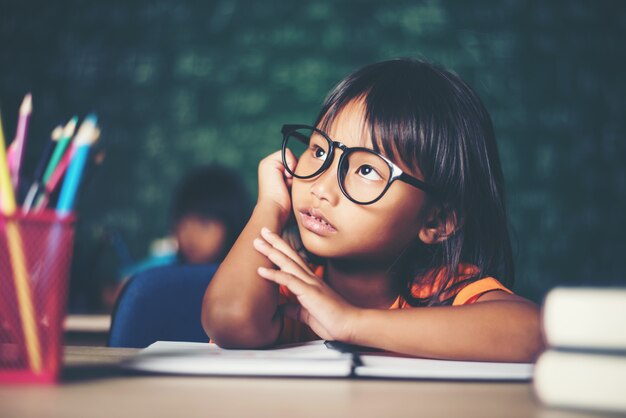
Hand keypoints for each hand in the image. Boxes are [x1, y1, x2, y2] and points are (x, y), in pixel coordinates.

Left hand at [253, 227, 359, 341]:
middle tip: (262, 230)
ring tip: (258, 242)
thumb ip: (294, 309)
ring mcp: (310, 284)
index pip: (295, 261)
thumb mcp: (308, 314)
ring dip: (272, 252)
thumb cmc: (333, 321)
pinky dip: (274, 274)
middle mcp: (310, 279)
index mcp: (311, 282)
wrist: (351, 326)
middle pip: (290, 256)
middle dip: (275, 242)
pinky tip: (261, 270)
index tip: (270, 240)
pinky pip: (289, 281)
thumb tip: (281, 308)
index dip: (282, 249)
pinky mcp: (309, 293)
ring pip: (288, 263)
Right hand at [257, 150, 296, 221]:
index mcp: (274, 173)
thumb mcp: (293, 188)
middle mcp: (270, 167)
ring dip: (294, 170)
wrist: (276, 209)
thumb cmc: (285, 205)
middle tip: (290, 184)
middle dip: (296, 171)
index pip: (293, 164)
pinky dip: (291, 164)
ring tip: (287, 182)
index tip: (293, 185)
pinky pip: (287, 153)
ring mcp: (268, 164)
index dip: (298, 172)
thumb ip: (297, 177)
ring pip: (291, 157)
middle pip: (293, 160)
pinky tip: (287, 177)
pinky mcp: (268, 162)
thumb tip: (310, 169)